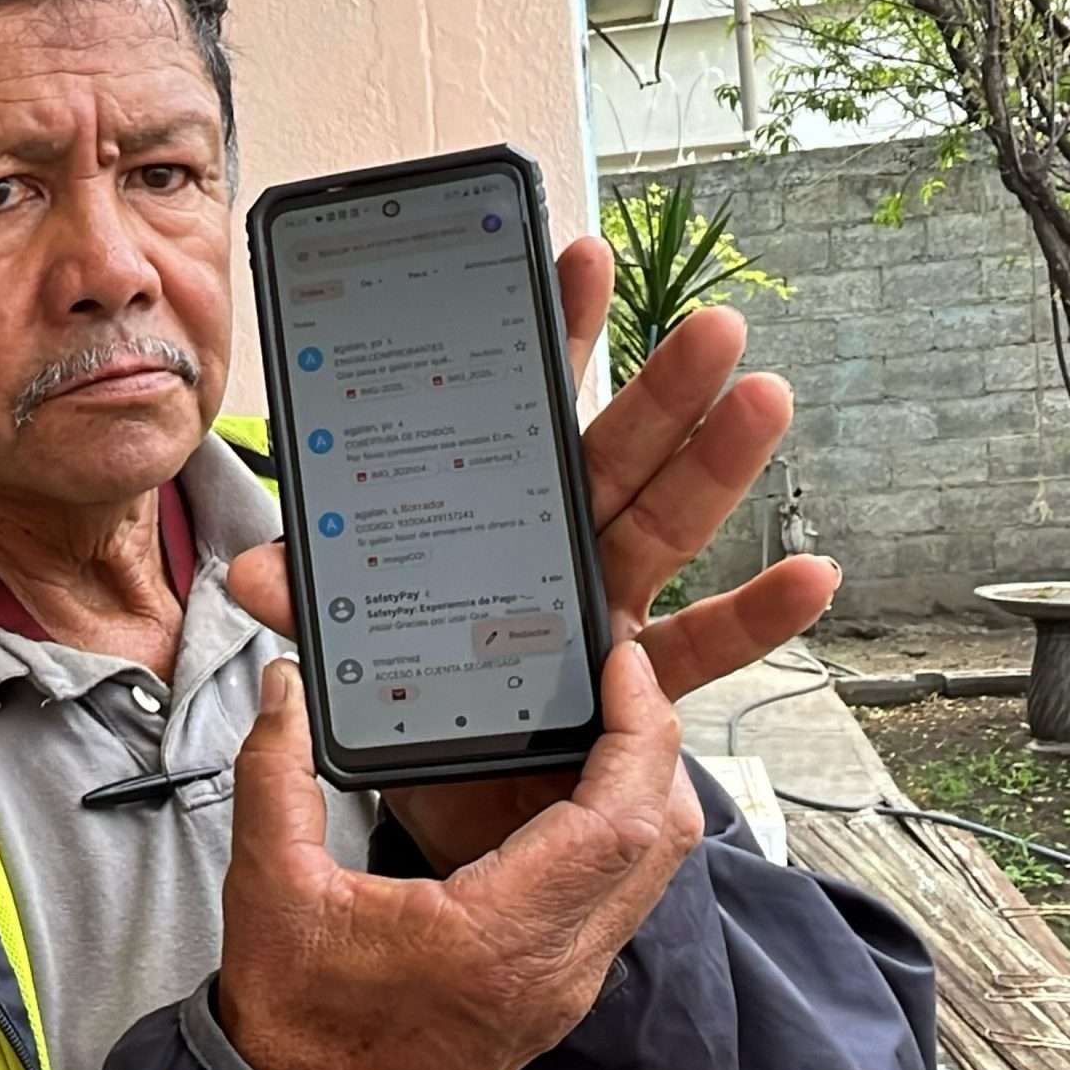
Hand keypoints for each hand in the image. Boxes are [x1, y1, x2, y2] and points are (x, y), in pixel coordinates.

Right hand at [219, 650, 701, 1069]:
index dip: (638, 732)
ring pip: (649, 872)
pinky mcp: (555, 993)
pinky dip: (612, 835)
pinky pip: (617, 899)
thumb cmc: (298, 1029)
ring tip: (598, 724)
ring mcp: (565, 985)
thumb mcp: (270, 887)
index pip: (620, 821)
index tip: (624, 669)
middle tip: (620, 682)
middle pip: (661, 839)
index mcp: (500, 938)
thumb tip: (284, 695)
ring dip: (639, 791)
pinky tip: (564, 795)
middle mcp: (556, 966)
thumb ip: (274, 777)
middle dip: (655, 746)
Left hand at [228, 236, 840, 867]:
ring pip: (669, 528)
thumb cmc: (413, 706)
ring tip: (764, 399)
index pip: (523, 413)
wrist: (455, 813)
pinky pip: (701, 647)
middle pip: (615, 457)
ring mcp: (608, 612)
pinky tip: (813, 576)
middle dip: (661, 387)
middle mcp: (563, 550)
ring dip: (719, 465)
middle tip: (713, 322)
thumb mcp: (353, 650)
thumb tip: (256, 572)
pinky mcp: (636, 689)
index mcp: (494, 519)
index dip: (554, 337)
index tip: (579, 257)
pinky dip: (759, 614)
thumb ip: (317, 604)